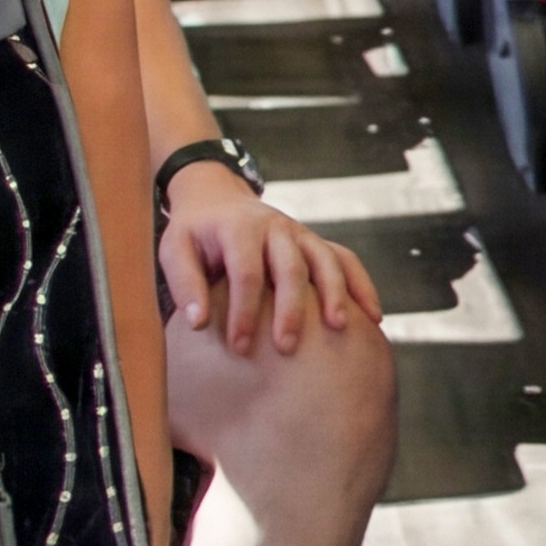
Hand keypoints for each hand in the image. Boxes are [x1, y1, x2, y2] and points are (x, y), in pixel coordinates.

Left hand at [156, 183, 372, 355]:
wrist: (216, 197)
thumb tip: (198, 323)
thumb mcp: (173, 249)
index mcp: (239, 228)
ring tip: (338, 329)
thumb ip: (184, 284)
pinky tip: (373, 317)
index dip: (245, 310)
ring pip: (325, 260)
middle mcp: (275, 227)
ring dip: (335, 294)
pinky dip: (362, 285)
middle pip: (291, 268)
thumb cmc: (194, 232)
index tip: (240, 346)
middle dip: (292, 309)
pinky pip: (345, 260)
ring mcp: (300, 232)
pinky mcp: (314, 242)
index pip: (246, 272)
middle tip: (286, 348)